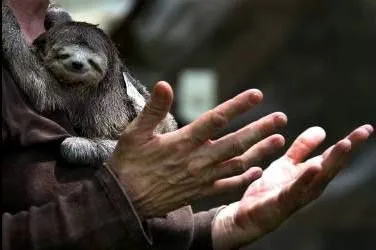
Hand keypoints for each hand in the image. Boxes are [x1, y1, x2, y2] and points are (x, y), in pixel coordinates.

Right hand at [107, 81, 286, 217]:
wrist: (125, 200)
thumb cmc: (128, 163)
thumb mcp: (135, 132)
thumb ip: (153, 109)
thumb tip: (164, 84)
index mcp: (183, 141)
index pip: (216, 119)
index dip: (238, 106)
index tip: (257, 95)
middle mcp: (197, 159)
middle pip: (235, 142)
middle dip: (260, 129)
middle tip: (281, 118)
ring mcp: (201, 177)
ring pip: (237, 163)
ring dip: (259, 152)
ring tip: (279, 141)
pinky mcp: (200, 192)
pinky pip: (227, 185)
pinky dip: (243, 178)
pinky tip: (257, 171)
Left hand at [212, 125, 373, 249]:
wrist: (248, 214)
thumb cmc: (270, 190)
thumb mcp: (286, 164)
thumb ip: (302, 149)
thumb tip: (322, 130)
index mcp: (310, 175)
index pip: (332, 156)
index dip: (350, 143)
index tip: (367, 128)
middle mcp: (309, 185)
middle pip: (331, 165)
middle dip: (347, 149)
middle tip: (365, 132)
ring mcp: (298, 194)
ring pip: (319, 176)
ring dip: (333, 161)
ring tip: (345, 144)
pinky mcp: (283, 202)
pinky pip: (296, 189)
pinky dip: (306, 178)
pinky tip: (315, 166)